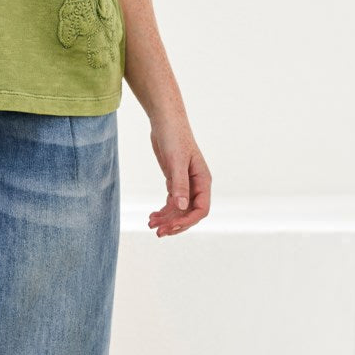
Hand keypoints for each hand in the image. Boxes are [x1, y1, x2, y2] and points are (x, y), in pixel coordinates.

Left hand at [148, 116, 210, 236]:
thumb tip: (182, 207)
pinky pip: (172, 202)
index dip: (187, 221)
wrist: (165, 122)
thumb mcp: (176, 162)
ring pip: (179, 209)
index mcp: (203, 181)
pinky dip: (163, 211)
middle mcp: (196, 185)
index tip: (171, 227)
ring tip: (151, 225)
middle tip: (158, 232)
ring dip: (167, 219)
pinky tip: (152, 216)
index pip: (201, 209)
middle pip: (190, 213)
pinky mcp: (175, 181)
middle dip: (175, 224)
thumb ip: (179, 185)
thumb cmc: (174, 137)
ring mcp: (186, 184)